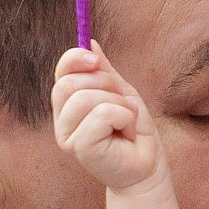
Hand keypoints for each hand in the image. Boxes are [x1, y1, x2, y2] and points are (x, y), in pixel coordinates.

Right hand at [52, 43, 161, 191]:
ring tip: (125, 122)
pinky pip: (101, 114)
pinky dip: (122, 117)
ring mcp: (67, 136)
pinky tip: (126, 133)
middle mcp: (62, 120)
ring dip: (118, 105)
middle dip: (105, 85)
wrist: (147, 166)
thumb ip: (104, 71)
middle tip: (122, 104)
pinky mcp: (79, 148)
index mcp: (69, 104)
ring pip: (86, 98)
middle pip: (70, 83)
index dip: (75, 59)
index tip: (94, 59)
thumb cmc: (133, 132)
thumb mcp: (121, 93)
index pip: (61, 72)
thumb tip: (90, 41)